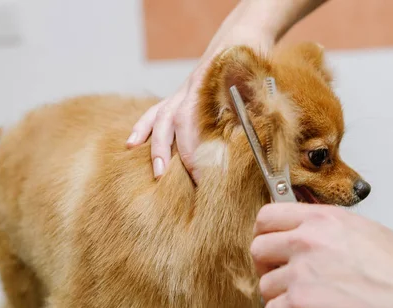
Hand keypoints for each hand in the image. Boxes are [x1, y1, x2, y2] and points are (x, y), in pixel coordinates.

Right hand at [126, 7, 274, 181]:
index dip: (200, 153)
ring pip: (162, 118)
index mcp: (210, 87)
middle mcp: (190, 90)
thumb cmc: (252, 67)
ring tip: (156, 173)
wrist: (240, 40)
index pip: (198, 123)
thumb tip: (254, 145)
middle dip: (179, 154)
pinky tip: (132, 143)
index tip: (208, 177)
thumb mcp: (260, 86)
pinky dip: (142, 127)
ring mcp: (180, 93)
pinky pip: (154, 111)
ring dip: (157, 147)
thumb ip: (256, 110)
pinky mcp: (176, 97)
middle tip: (188, 182)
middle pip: (177, 122)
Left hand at [251, 203, 392, 307]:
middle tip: (281, 279)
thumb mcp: (363, 231)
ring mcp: (301, 272)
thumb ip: (328, 230)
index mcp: (322, 219)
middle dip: (266, 267)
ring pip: (265, 285)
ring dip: (280, 299)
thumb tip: (308, 237)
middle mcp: (306, 241)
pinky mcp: (300, 305)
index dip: (265, 235)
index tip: (271, 249)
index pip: (268, 216)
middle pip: (258, 249)